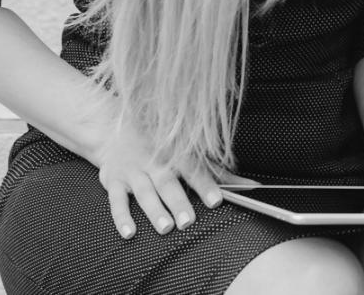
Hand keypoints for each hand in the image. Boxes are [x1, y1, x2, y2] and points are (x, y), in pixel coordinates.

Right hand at [89, 123, 225, 238]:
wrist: (115, 131)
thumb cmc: (161, 147)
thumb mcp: (189, 154)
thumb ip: (218, 172)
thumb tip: (251, 186)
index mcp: (177, 152)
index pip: (194, 170)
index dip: (206, 185)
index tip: (216, 201)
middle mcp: (155, 160)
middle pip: (168, 182)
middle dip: (178, 202)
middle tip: (188, 221)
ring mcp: (133, 170)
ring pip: (144, 192)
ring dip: (154, 211)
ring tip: (165, 228)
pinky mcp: (113, 180)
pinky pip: (116, 200)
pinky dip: (121, 217)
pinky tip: (130, 232)